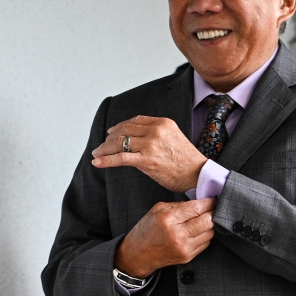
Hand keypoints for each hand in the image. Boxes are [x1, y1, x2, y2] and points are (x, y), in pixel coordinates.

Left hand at [92, 115, 206, 191]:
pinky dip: (106, 160)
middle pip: (124, 130)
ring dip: (104, 149)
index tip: (112, 132)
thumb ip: (156, 134)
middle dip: (109, 138)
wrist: (198, 174)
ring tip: (97, 154)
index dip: (120, 126)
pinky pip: (121, 158)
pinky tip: (97, 162)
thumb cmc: (187, 161)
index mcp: (163, 123)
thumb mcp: (173, 138)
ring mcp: (151, 144)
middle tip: (102, 145)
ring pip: (119, 142)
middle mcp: (155, 130)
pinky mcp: (147, 160)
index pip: (135, 121)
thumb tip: (136, 139)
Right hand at [114, 199, 214, 277]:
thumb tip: (199, 202)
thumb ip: (179, 205)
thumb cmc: (147, 229)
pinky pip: (206, 243)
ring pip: (210, 232)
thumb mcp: (157, 210)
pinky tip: (197, 232)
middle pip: (208, 221)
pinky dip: (205, 236)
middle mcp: (177, 234)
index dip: (209, 203)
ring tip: (202, 221)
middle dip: (212, 213)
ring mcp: (184, 247)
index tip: (212, 200)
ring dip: (209, 225)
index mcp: (168, 219)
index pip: (197, 208)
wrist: (138, 254)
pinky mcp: (188, 256)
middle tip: (211, 209)